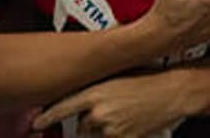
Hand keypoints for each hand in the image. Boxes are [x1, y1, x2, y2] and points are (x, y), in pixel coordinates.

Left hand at [32, 71, 187, 136]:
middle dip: (93, 122)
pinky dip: (119, 135)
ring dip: (107, 129)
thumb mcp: (118, 77)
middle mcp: (99, 111)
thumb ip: (97, 89)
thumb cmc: (151, 79)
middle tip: (114, 110)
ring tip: (127, 114)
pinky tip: (132, 123)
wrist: (174, 90)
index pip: (61, 108)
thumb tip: (85, 99)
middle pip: (83, 125)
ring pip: (98, 134)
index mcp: (95, 92)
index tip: (35, 124)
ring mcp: (110, 128)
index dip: (46, 118)